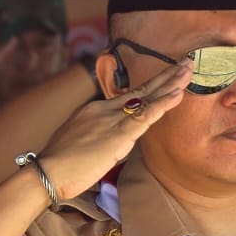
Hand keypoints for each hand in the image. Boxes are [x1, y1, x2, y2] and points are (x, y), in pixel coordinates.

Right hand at [37, 59, 190, 198]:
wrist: (47, 172)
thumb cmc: (58, 166)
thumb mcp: (76, 145)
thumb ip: (95, 140)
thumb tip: (107, 146)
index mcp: (91, 111)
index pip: (126, 99)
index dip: (148, 89)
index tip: (163, 81)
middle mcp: (102, 110)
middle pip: (140, 90)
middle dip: (164, 76)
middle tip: (184, 62)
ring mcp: (111, 120)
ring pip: (147, 98)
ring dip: (170, 83)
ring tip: (188, 69)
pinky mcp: (119, 134)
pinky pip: (146, 115)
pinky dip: (163, 103)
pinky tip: (177, 93)